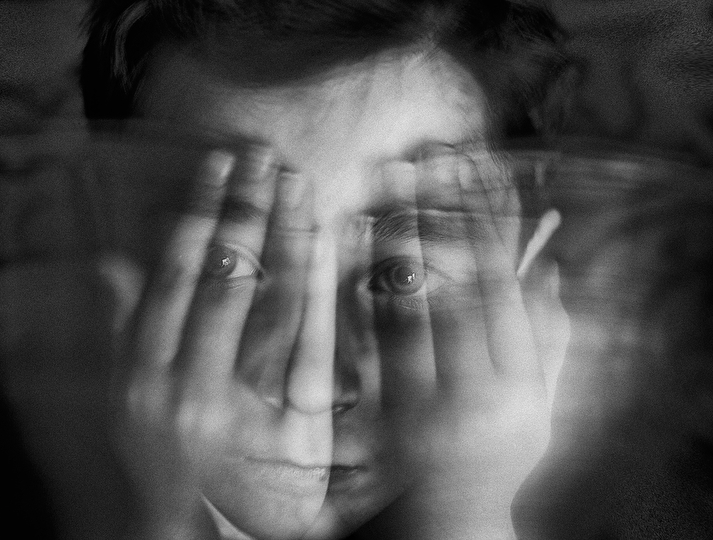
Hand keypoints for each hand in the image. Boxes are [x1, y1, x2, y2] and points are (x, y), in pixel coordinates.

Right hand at [107, 146, 326, 538]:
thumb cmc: (165, 464)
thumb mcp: (130, 399)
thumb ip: (124, 329)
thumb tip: (110, 264)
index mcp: (139, 372)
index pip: (173, 273)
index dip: (199, 213)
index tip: (219, 163)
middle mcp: (181, 386)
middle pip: (222, 277)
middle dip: (246, 208)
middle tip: (266, 153)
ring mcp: (236, 409)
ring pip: (267, 301)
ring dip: (283, 234)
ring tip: (297, 181)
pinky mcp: (288, 430)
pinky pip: (308, 346)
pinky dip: (317, 288)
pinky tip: (327, 241)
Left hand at [374, 147, 553, 539]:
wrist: (450, 517)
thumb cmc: (503, 453)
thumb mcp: (543, 404)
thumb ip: (552, 339)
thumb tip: (548, 266)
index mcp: (522, 382)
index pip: (507, 284)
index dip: (495, 221)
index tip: (480, 167)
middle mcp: (476, 388)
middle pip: (458, 282)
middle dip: (445, 213)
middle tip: (426, 154)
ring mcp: (426, 399)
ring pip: (410, 302)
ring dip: (399, 234)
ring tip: (388, 178)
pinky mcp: (382, 410)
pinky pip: (369, 337)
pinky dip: (362, 281)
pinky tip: (352, 238)